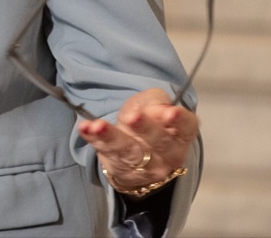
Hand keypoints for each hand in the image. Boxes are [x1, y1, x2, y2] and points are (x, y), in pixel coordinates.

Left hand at [78, 89, 198, 196]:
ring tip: (98, 125)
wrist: (138, 159)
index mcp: (181, 135)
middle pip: (158, 141)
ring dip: (112, 137)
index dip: (179, 120)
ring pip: (129, 151)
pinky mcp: (118, 166)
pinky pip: (105, 152)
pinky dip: (93, 138)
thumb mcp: (155, 105)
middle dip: (144, 128)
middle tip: (132, 116)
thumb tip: (151, 110)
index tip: (170, 112)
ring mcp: (143, 166)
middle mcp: (167, 155)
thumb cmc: (150, 123)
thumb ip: (156, 102)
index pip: (186, 127)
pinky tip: (84, 128)